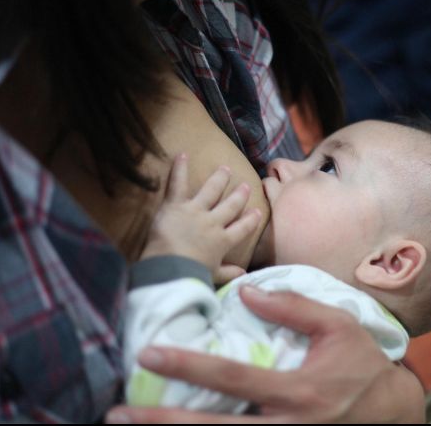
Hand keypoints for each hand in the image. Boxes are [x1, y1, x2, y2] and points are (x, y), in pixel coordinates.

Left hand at [106, 287, 425, 423]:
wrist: (392, 414)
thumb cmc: (362, 366)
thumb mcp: (337, 327)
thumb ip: (293, 308)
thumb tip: (245, 293)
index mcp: (297, 390)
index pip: (232, 376)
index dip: (188, 365)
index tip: (149, 353)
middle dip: (163, 422)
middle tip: (118, 413)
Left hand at [141, 155, 261, 283]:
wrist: (172, 267)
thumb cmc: (192, 275)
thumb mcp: (213, 276)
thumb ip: (229, 273)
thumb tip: (244, 275)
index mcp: (222, 241)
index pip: (242, 229)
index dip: (251, 220)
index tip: (258, 211)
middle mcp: (213, 223)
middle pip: (230, 206)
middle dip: (239, 196)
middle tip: (245, 186)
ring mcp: (196, 211)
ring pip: (211, 191)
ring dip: (219, 179)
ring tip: (225, 169)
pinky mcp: (177, 205)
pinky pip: (178, 184)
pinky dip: (180, 169)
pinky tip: (182, 154)